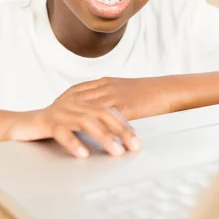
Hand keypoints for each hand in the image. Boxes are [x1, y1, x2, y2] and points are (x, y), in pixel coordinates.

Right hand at [0, 97, 140, 158]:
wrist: (18, 125)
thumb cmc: (50, 128)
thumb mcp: (75, 127)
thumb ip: (93, 129)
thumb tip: (119, 144)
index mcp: (83, 103)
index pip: (109, 111)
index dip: (125, 125)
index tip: (138, 141)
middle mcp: (74, 104)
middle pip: (103, 113)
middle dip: (121, 130)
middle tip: (134, 146)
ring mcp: (60, 112)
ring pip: (86, 122)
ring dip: (104, 137)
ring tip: (116, 151)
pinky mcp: (47, 122)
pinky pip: (62, 132)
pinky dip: (74, 142)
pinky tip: (83, 154)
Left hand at [57, 77, 173, 120]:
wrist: (168, 90)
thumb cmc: (151, 93)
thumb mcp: (126, 90)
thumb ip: (113, 96)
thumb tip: (103, 106)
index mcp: (107, 82)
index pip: (79, 89)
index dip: (66, 97)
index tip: (55, 105)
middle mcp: (108, 87)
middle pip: (78, 97)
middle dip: (63, 107)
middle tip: (51, 117)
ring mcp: (115, 96)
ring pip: (89, 108)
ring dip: (75, 118)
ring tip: (62, 129)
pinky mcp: (124, 107)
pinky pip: (105, 118)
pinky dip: (93, 126)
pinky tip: (84, 135)